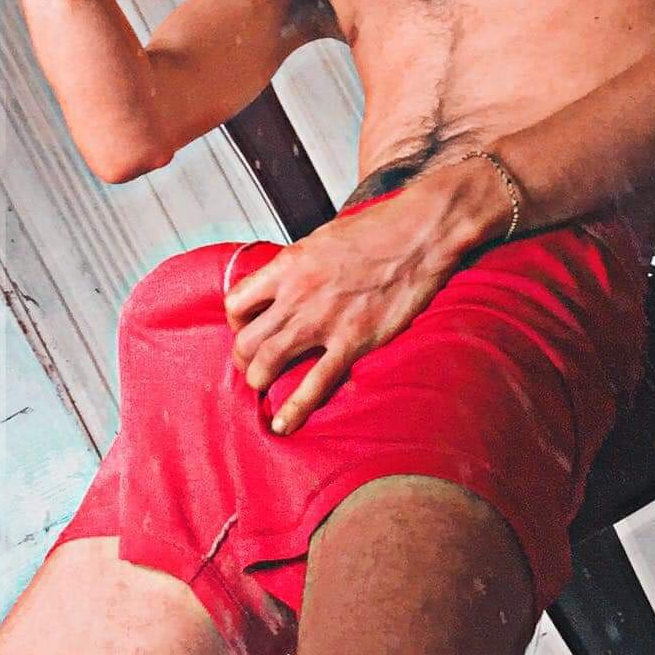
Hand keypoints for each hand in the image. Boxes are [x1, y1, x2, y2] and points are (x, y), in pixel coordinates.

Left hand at [223, 158, 510, 434]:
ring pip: (267, 362)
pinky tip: (282, 424)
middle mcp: (297, 294)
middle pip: (246, 339)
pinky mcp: (352, 341)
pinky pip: (314, 384)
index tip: (247, 328)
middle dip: (242, 358)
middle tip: (251, 364)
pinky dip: (293, 409)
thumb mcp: (323, 239)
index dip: (236, 321)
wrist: (418, 234)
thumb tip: (289, 283)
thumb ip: (300, 265)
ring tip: (263, 386)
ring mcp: (323, 320)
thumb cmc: (377, 229)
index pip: (236, 301)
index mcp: (288, 265)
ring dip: (258, 379)